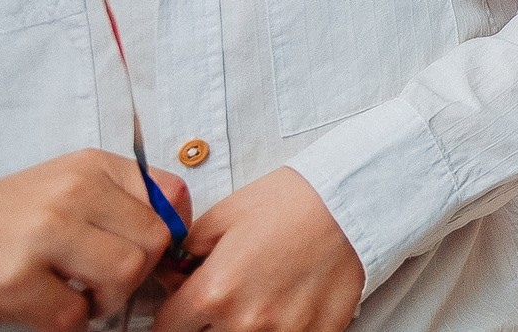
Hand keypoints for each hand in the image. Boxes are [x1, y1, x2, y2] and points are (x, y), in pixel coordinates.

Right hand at [0, 151, 187, 331]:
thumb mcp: (55, 197)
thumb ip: (112, 207)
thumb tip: (174, 240)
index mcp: (86, 166)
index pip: (171, 195)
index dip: (169, 236)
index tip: (145, 258)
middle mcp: (70, 189)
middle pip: (155, 241)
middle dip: (136, 277)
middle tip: (99, 288)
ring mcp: (41, 231)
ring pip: (125, 276)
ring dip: (103, 303)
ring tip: (70, 298)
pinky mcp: (13, 279)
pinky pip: (74, 317)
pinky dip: (63, 326)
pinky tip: (37, 310)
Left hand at [152, 168, 360, 331]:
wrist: (351, 200)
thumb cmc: (288, 202)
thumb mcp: (222, 216)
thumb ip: (185, 254)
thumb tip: (171, 277)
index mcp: (213, 293)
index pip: (166, 329)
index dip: (173, 315)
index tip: (183, 307)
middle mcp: (244, 323)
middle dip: (206, 323)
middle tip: (228, 297)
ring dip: (244, 326)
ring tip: (261, 299)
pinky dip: (282, 328)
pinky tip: (289, 306)